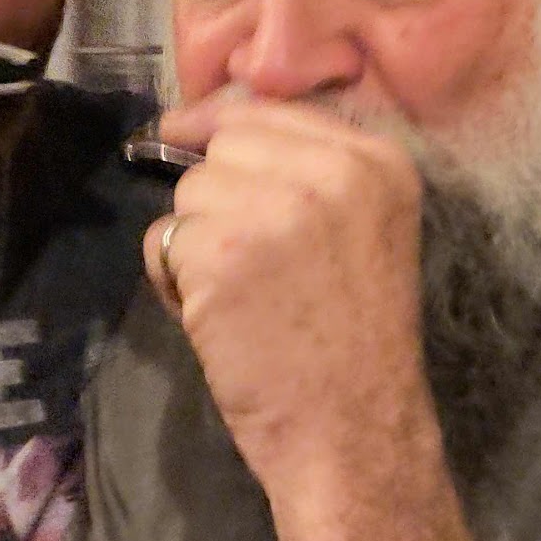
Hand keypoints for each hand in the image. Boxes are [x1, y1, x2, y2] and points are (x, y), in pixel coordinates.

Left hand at [146, 97, 433, 496]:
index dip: (223, 131)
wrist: (354, 429)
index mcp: (377, 161)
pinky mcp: (220, 253)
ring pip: (190, 192)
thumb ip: (310, 171)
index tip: (191, 139)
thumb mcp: (365, 229)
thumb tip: (203, 124)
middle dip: (218, 196)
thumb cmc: (355, 340)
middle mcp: (330, 171)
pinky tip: (217, 318)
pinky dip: (172, 281)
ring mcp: (274, 209)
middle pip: (225, 146)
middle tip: (250, 261)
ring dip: (195, 242)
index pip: (270, 111)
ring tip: (239, 296)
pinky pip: (162, 239)